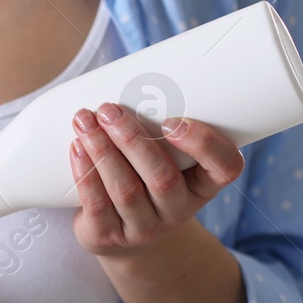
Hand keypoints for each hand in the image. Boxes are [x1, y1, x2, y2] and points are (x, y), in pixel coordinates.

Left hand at [67, 102, 245, 256]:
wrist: (122, 229)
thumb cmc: (145, 175)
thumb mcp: (166, 154)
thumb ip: (161, 120)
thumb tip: (132, 66)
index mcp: (203, 185)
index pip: (226, 168)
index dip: (204, 145)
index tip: (173, 121)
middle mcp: (178, 210)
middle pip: (162, 178)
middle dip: (132, 140)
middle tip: (109, 109)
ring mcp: (144, 228)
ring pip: (125, 191)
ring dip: (103, 151)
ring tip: (85, 120)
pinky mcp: (109, 236)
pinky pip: (97, 206)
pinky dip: (85, 174)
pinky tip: (76, 149)